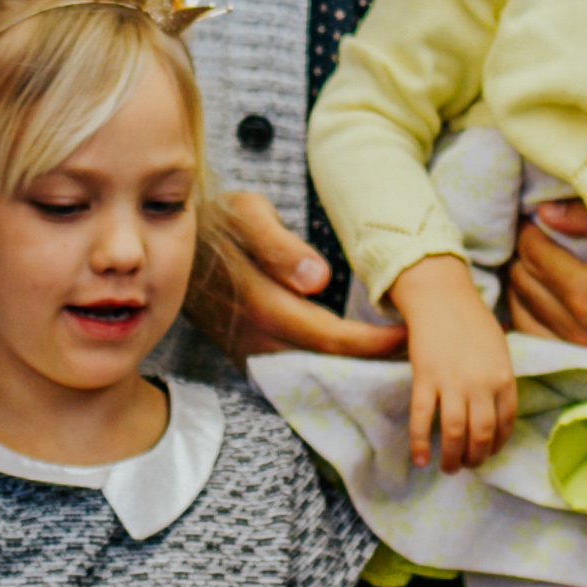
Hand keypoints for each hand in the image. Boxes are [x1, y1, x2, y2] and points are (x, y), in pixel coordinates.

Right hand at [213, 188, 403, 359]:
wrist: (172, 242)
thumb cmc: (218, 219)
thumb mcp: (247, 212)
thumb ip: (280, 245)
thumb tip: (319, 279)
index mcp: (259, 301)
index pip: (326, 336)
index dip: (370, 343)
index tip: (406, 336)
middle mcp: (252, 335)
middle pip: (322, 364)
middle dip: (370, 364)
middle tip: (414, 356)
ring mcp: (245, 351)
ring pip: (306, 374)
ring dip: (349, 372)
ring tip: (393, 362)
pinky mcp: (244, 354)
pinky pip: (290, 372)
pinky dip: (323, 371)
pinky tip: (352, 364)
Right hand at [391, 261, 521, 472]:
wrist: (441, 296)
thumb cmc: (472, 321)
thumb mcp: (499, 349)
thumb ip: (500, 379)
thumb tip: (495, 410)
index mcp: (504, 377)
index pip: (506, 423)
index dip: (497, 445)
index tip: (488, 453)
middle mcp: (481, 384)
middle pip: (481, 434)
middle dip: (475, 457)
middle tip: (467, 465)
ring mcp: (452, 382)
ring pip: (454, 432)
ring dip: (452, 458)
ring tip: (448, 468)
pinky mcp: (425, 378)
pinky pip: (422, 418)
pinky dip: (420, 442)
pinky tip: (420, 459)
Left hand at [501, 193, 586, 389]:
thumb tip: (545, 212)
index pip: (532, 254)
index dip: (530, 229)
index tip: (538, 218)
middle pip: (522, 289)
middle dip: (523, 258)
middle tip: (536, 240)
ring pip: (528, 324)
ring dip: (525, 292)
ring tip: (539, 269)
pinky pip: (551, 348)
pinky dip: (541, 323)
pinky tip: (551, 303)